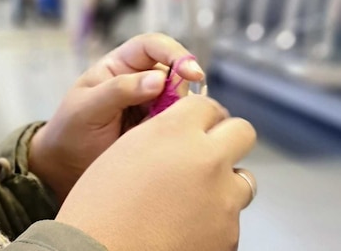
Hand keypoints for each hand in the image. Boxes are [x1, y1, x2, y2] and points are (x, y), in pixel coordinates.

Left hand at [29, 34, 203, 200]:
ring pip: (181, 100)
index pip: (152, 46)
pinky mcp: (158, 127)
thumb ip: (119, 90)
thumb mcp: (88, 108)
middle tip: (164, 114)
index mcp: (119, 65)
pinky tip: (159, 143)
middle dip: (178, 90)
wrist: (66, 168)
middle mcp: (139, 80)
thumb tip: (159, 79)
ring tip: (148, 132)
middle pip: (175, 73)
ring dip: (176, 114)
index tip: (191, 73)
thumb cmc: (70, 131)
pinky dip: (176, 131)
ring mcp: (151, 104)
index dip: (175, 53)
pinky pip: (179, 124)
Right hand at [56, 95, 256, 250]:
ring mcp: (223, 198)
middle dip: (227, 139)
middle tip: (206, 153)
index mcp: (173, 132)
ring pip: (243, 178)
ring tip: (192, 198)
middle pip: (241, 131)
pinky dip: (214, 219)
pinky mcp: (230, 234)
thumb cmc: (97, 207)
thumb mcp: (122, 153)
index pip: (207, 104)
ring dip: (223, 182)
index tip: (195, 125)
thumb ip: (159, 135)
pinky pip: (232, 217)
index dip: (200, 115)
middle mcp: (205, 159)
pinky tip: (185, 227)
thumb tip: (180, 132)